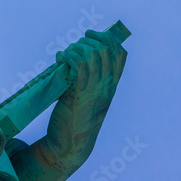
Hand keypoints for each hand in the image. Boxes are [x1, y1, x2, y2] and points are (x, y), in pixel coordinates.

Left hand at [43, 29, 126, 173]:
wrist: (70, 144)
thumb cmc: (76, 120)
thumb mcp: (89, 98)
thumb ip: (89, 81)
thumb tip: (78, 58)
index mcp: (111, 86)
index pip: (121, 54)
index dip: (108, 39)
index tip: (92, 35)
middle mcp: (106, 86)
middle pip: (105, 48)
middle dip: (88, 40)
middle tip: (74, 45)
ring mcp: (94, 89)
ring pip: (92, 53)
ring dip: (76, 47)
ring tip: (65, 54)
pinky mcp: (79, 93)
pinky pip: (78, 64)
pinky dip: (68, 55)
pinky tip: (59, 58)